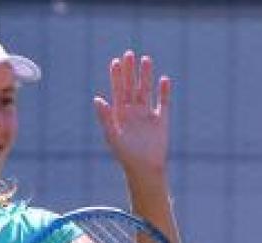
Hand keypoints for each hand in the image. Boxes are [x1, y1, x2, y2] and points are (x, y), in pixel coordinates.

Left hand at [94, 50, 170, 180]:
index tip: (116, 62)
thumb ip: (105, 117)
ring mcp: (147, 114)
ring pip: (146, 90)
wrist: (145, 169)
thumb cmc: (125, 155)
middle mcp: (133, 111)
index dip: (116, 76)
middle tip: (129, 53)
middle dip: (130, 71)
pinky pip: (163, 102)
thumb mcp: (112, 135)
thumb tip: (97, 98)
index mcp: (119, 113)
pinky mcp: (161, 120)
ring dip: (146, 76)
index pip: (117, 90)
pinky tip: (164, 79)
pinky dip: (164, 92)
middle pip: (131, 86)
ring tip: (146, 59)